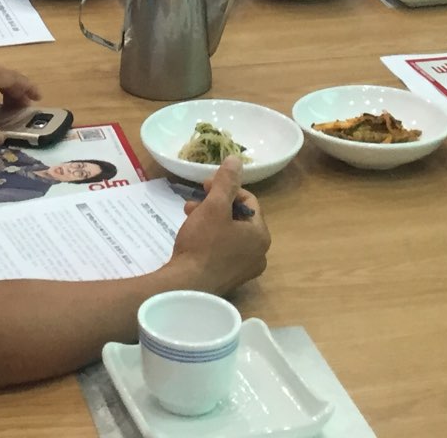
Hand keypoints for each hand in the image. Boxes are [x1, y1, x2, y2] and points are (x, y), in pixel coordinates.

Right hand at [168, 157, 269, 294]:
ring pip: (229, 233)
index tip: (204, 185)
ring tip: (188, 215)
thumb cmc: (203, 243)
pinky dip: (210, 238)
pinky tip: (192, 236)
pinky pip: (223, 250)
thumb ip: (226, 181)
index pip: (248, 201)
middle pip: (238, 217)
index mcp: (260, 235)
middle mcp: (258, 253)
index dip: (226, 188)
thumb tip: (236, 159)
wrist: (186, 286)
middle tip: (194, 201)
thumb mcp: (214, 206)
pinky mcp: (229, 279)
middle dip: (215, 204)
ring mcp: (244, 269)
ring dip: (210, 219)